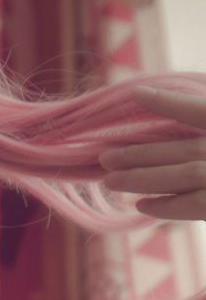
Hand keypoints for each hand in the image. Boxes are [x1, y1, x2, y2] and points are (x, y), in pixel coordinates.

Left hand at [99, 84, 205, 219]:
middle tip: (104, 158)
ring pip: (182, 175)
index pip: (200, 110)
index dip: (167, 102)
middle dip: (140, 154)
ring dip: (143, 178)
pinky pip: (192, 206)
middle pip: (181, 149)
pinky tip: (140, 205)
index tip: (134, 94)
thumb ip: (199, 118)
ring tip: (110, 181)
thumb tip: (150, 111)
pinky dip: (165, 206)